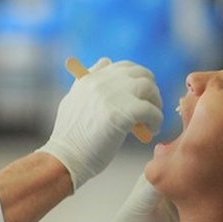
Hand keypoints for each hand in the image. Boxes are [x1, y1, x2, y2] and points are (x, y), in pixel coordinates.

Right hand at [39, 59, 163, 190]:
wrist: (66, 159)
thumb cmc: (70, 138)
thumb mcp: (73, 100)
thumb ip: (88, 81)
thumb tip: (105, 62)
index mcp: (90, 79)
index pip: (123, 67)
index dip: (137, 79)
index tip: (140, 95)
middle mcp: (101, 82)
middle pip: (140, 73)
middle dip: (150, 90)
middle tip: (151, 107)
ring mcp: (112, 96)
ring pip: (148, 88)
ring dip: (155, 104)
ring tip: (152, 121)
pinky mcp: (123, 113)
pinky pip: (151, 110)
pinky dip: (156, 120)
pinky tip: (152, 130)